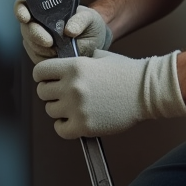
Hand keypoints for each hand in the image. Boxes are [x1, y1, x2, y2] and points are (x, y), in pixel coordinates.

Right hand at [14, 0, 111, 63]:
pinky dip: (47, 60)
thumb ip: (80, 20)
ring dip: (42, 49)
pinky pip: (37, 59)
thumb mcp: (90, 18)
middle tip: (50, 42)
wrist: (95, 43)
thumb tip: (68, 30)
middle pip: (25, 28)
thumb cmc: (91, 25)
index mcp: (44, 8)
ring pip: (30, 45)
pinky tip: (59, 57)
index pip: (23, 5)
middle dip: (35, 35)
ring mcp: (37, 40)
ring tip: (60, 50)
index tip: (26, 18)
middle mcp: (37, 23)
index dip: (20, 10)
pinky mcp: (41, 56)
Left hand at [32, 50, 185, 138]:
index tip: (48, 79)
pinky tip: (73, 120)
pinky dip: (64, 126)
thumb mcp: (100, 57)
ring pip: (50, 110)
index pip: (39, 72)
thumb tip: (65, 65)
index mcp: (74, 67)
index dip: (43, 75)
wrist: (145, 91)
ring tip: (73, 107)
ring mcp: (77, 108)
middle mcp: (72, 87)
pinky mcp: (84, 126)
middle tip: (64, 94)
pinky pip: (60, 129)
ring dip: (59, 109)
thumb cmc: (126, 73)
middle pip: (42, 92)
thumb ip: (80, 61)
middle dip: (51, 92)